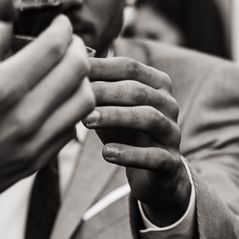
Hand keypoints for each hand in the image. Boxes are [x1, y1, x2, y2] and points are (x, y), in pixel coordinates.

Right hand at [0, 17, 93, 238]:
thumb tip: (5, 22)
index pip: (53, 48)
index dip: (63, 29)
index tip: (60, 23)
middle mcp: (23, 118)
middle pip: (77, 72)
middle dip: (77, 49)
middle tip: (67, 42)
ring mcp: (33, 145)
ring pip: (83, 102)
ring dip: (80, 80)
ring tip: (65, 70)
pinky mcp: (34, 163)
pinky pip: (70, 129)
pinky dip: (70, 109)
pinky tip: (54, 100)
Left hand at [83, 55, 191, 223]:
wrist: (154, 174)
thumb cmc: (127, 132)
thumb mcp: (111, 107)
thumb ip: (97, 87)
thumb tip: (66, 64)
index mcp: (157, 84)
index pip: (129, 67)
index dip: (101, 67)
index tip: (73, 71)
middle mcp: (169, 104)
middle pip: (138, 91)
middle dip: (105, 92)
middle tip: (77, 98)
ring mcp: (172, 133)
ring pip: (148, 118)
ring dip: (116, 117)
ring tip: (87, 122)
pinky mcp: (171, 161)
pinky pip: (154, 156)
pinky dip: (130, 154)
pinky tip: (106, 153)